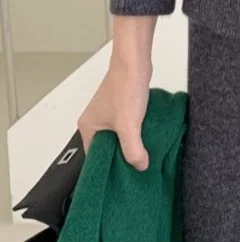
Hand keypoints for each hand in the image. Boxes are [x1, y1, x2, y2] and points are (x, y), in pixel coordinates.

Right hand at [77, 50, 151, 170]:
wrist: (135, 61)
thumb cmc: (126, 88)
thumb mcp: (129, 125)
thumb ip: (133, 149)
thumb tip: (140, 166)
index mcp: (88, 127)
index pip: (94, 157)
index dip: (108, 169)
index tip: (122, 179)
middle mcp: (95, 121)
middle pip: (107, 148)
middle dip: (121, 158)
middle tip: (136, 170)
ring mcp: (109, 113)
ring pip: (118, 137)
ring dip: (130, 145)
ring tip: (144, 157)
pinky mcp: (122, 106)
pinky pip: (127, 127)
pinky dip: (136, 134)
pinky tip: (148, 140)